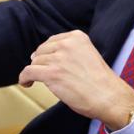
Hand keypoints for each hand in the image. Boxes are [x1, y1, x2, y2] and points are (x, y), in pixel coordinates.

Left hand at [18, 30, 133, 130]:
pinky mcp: (51, 74)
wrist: (108, 96)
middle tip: (42, 72)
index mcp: (77, 37)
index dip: (47, 52)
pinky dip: (24, 78)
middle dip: (41, 62)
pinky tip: (26, 83)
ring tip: (34, 80)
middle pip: (42, 50)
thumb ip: (70, 51)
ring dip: (34, 71)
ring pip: (35, 62)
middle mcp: (67, 44)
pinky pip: (28, 72)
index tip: (47, 61)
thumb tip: (43, 55)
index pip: (52, 41)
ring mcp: (58, 58)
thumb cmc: (100, 81)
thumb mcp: (87, 54)